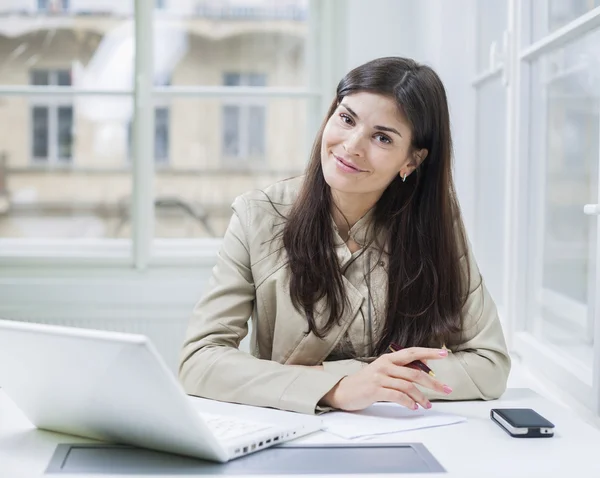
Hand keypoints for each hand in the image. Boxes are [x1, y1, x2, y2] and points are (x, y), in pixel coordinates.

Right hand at [320, 347, 451, 410]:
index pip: (412, 352)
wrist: (344, 391)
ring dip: (421, 397)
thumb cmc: (366, 382)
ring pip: (408, 385)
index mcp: (388, 358)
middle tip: (446, 390)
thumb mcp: (383, 371)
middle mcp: (385, 365)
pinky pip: (397, 395)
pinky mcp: (375, 389)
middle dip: (433, 383)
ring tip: (427, 405)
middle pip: (415, 372)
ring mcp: (380, 377)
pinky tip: (413, 407)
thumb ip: (399, 371)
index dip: (429, 352)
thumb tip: (423, 375)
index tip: (444, 354)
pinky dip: (408, 402)